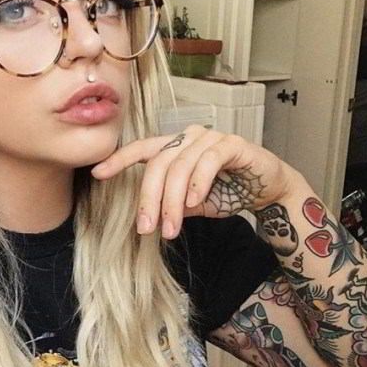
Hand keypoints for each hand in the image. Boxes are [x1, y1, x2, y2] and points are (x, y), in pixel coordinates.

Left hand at [90, 125, 303, 238]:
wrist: (268, 191)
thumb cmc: (228, 193)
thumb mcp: (192, 204)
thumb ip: (170, 204)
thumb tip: (146, 217)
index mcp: (175, 148)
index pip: (143, 150)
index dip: (120, 160)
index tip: (98, 174)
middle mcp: (189, 137)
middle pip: (158, 164)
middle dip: (149, 199)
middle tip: (146, 228)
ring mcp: (210, 137)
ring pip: (180, 166)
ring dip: (173, 201)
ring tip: (171, 228)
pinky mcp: (232, 144)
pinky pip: (208, 161)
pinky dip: (198, 183)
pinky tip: (195, 202)